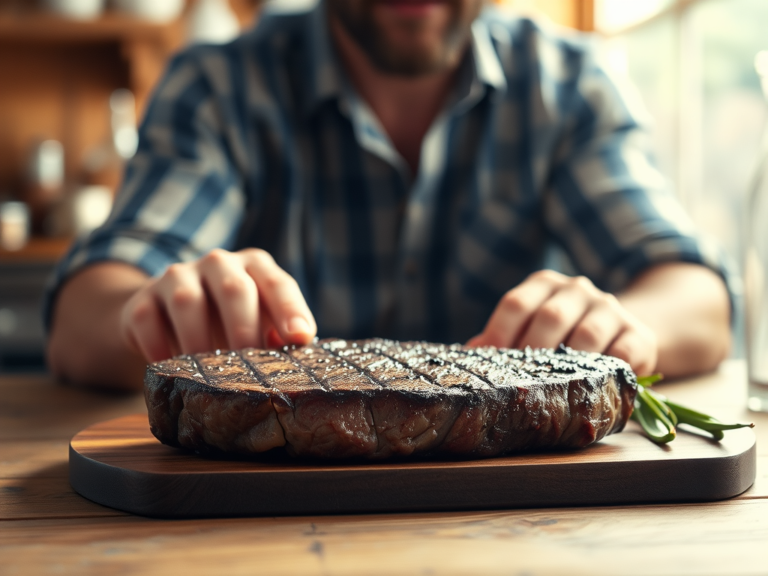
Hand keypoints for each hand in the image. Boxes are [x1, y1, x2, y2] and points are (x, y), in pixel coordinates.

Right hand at [120, 248, 315, 361]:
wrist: (169, 312)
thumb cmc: (232, 320)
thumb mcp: (261, 320)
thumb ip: (281, 332)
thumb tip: (298, 351)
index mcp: (255, 267)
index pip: (278, 284)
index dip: (290, 310)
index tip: (300, 337)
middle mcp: (218, 263)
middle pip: (233, 289)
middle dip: (244, 328)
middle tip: (250, 366)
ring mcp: (178, 276)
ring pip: (187, 301)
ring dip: (199, 341)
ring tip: (208, 374)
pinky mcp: (144, 298)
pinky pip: (147, 318)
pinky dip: (158, 346)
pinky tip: (169, 368)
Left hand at [467, 270, 657, 374]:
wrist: (622, 332)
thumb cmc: (563, 335)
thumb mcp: (532, 327)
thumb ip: (502, 338)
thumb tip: (469, 354)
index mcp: (544, 284)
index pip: (515, 303)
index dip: (499, 334)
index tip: (491, 362)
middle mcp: (577, 289)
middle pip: (549, 317)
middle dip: (532, 351)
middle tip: (520, 382)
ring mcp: (610, 309)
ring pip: (587, 334)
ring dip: (568, 363)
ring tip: (553, 387)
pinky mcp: (639, 334)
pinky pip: (622, 354)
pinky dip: (606, 371)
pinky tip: (592, 387)